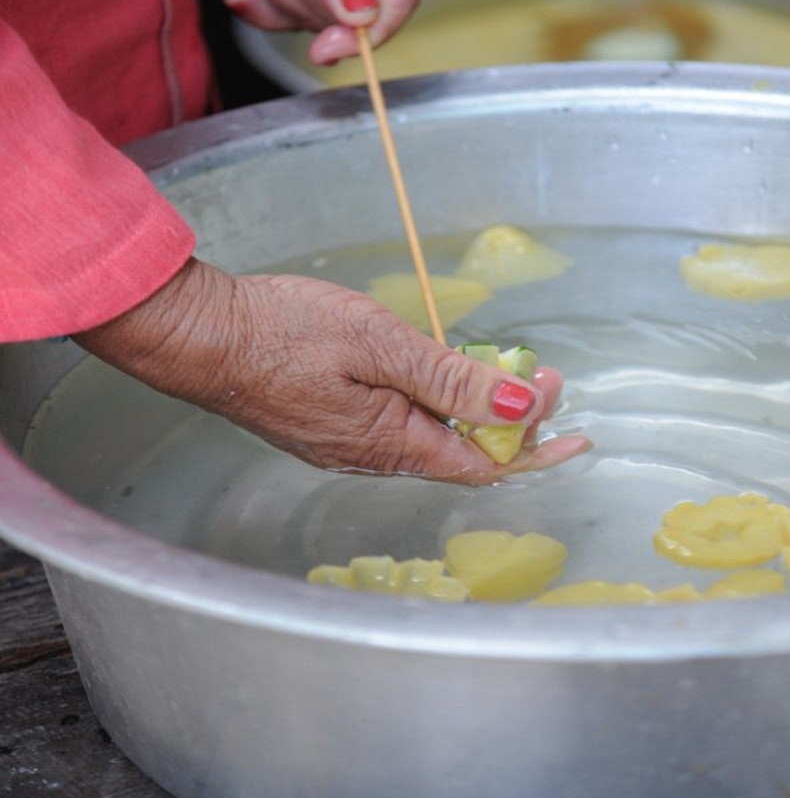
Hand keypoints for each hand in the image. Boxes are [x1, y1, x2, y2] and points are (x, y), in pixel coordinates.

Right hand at [73, 259, 590, 484]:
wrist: (202, 336)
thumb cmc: (283, 333)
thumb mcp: (381, 345)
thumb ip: (452, 380)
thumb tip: (524, 407)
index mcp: (393, 443)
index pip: (486, 464)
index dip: (537, 450)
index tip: (579, 431)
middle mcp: (373, 457)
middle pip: (463, 455)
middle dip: (514, 424)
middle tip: (544, 378)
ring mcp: (347, 445)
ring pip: (432, 441)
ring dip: (477, 414)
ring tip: (504, 373)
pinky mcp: (328, 427)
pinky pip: (400, 429)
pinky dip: (438, 409)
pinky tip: (440, 380)